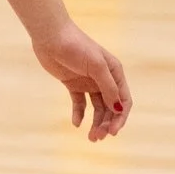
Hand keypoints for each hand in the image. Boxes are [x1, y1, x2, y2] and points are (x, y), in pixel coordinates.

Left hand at [30, 19, 129, 141]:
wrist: (50, 36)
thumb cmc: (76, 46)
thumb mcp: (96, 66)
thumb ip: (108, 87)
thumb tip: (119, 109)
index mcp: (114, 72)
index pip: (124, 100)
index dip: (120, 118)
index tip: (112, 132)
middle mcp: (104, 78)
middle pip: (110, 107)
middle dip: (106, 124)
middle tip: (97, 137)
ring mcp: (88, 82)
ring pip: (96, 108)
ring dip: (96, 123)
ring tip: (90, 137)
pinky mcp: (73, 84)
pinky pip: (80, 103)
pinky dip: (79, 114)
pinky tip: (76, 123)